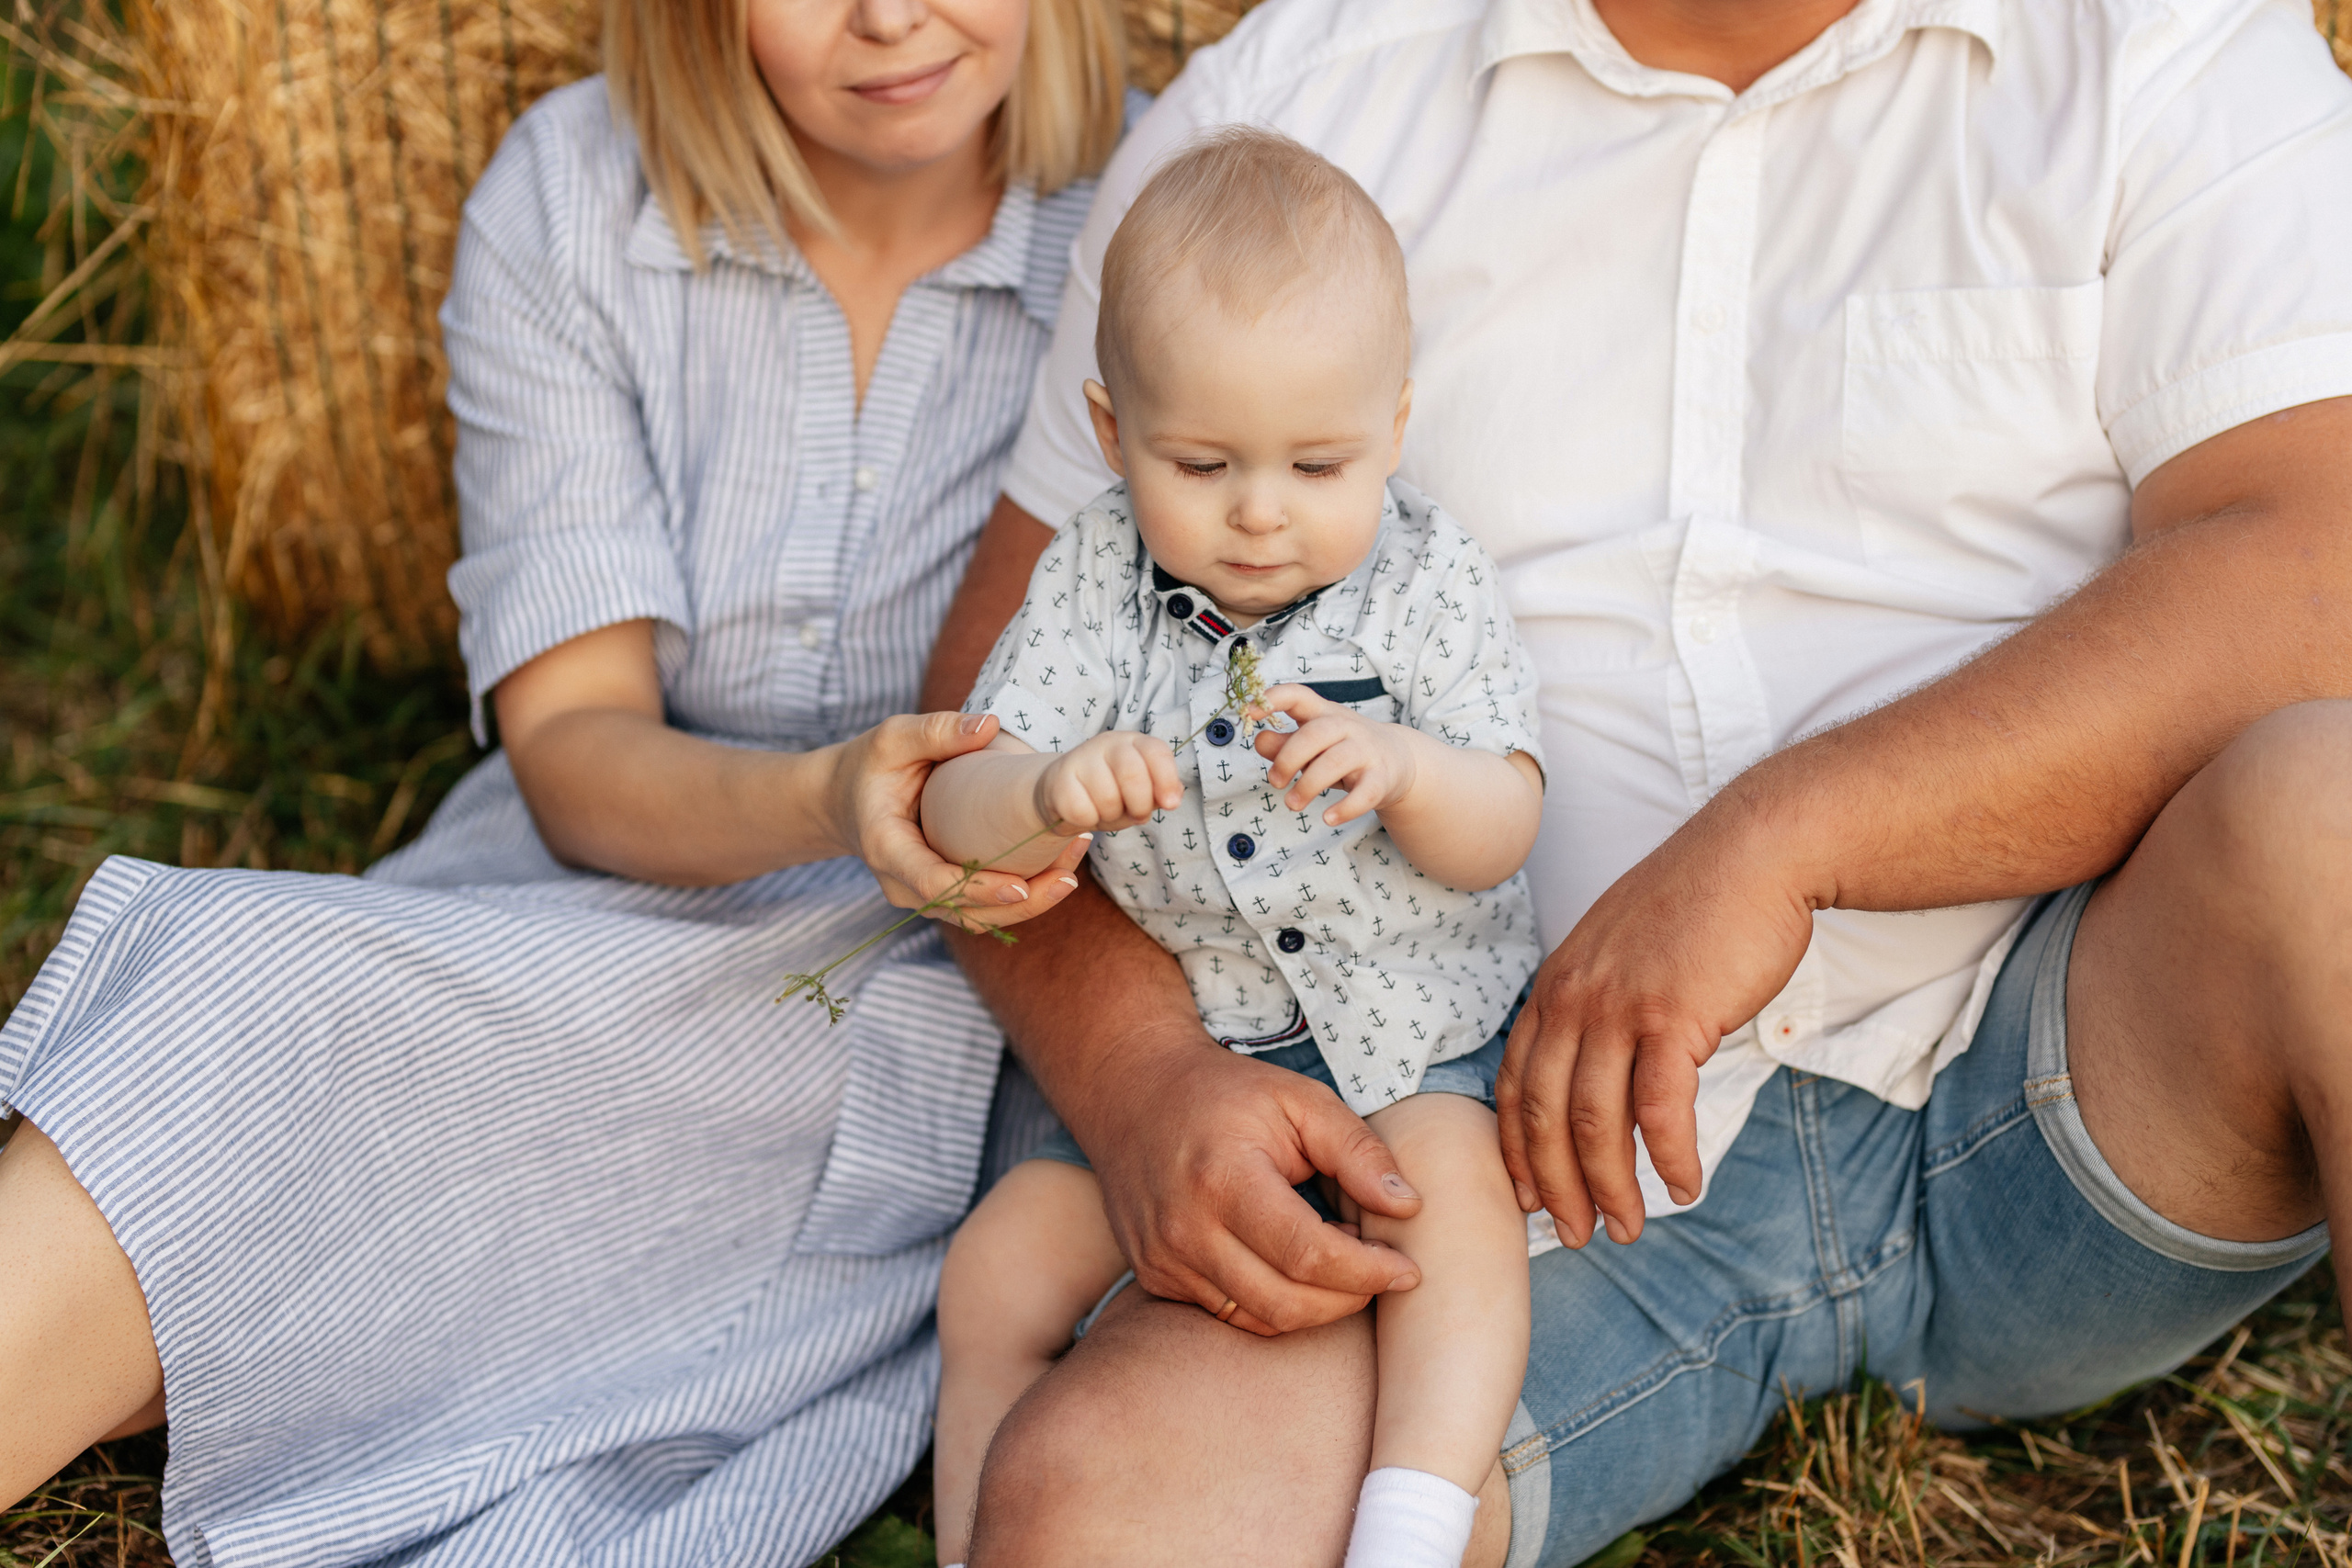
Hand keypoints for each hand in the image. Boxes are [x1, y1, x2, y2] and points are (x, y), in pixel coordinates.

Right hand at [834, 711, 1088, 930]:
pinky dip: (1021, 896)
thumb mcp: (893, 738)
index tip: (1020, 886)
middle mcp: (903, 885)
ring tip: (1072, 866)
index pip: (933, 884)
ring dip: (1030, 902)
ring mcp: (923, 896)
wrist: (845, 799)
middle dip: (1022, 902)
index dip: (977, 890)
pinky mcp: (943, 896)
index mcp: (887, 849)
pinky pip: (983, 908)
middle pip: (966, 912)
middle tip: (1069, 874)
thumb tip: (989, 724)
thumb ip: (937, 731)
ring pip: (980, 918)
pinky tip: (1057, 868)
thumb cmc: (870, 766)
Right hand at [1033, 731, 1183, 834]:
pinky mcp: (1058, 780)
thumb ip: (1160, 793)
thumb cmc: (1110, 793)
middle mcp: (1106, 744)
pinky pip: (1082, 811)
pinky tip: (1085, 813)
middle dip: (1139, 805)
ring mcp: (1080, 759)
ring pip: (1107, 798)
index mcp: (1133, 743)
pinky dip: (1088, 821)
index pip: (1156, 751)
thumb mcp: (1141, 792)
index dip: (1167, 779)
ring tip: (1105, 811)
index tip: (1170, 804)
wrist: (1062, 793)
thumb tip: (1172, 798)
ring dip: (1111, 815)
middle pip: (1133, 774)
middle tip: (1136, 814)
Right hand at [1082, 1032, 1428, 1334]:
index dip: (1367, 1272)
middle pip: (1286, 1302)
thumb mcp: (1299, 1100)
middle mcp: (1184, 1229)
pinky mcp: (1154, 1277)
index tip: (1408, 1269)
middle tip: (1381, 1270)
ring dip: (1315, 1305)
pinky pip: (1230, 1314)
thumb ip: (1357, 1150)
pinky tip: (1294, 1265)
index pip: (1307, 1254)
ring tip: (1338, 1261)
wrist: (1131, 1091)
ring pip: (1259, 1319)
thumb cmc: (1225, 1093)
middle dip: (1349, 1298)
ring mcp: (1163, 1259)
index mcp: (1223, 1177)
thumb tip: (1408, 1207)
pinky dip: (1275, 1302)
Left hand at [1249, 686, 1416, 824]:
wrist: (1398, 760)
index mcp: (1324, 713)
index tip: (1249, 712)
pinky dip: (1345, 809)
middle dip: (1288, 759)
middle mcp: (1346, 726)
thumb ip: (1284, 743)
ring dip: (1308, 786)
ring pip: (1334, 763)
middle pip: (1314, 734)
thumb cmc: (1343, 750)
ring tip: (1292, 804)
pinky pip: (1364, 794)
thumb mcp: (1312, 744)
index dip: (1273, 700)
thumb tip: (1259, 740)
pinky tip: (1328, 819)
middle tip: (1275, 782)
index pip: (1298, 695)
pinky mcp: (1381, 778)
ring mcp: (1366, 751)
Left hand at [1495, 783, 1819, 1246]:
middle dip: (1557, 1187)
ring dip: (1610, 1187)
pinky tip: (1685, 1187)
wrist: (1753, 853)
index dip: (1518, 1150)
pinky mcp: (1673, 1016)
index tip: (1529, 1197)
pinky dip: (1669, 1158)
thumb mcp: (1622, 953)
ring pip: (1596, 1122)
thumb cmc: (1698, 907)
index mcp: (1556, 987)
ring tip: (1628, 1228)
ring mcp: (1619, 1008)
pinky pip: (1661, 1109)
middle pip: (1545, 1116)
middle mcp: (1573, 999)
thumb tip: (1606, 1073)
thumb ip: (1602, 1008)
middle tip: (1577, 1236)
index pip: (1515, 1085)